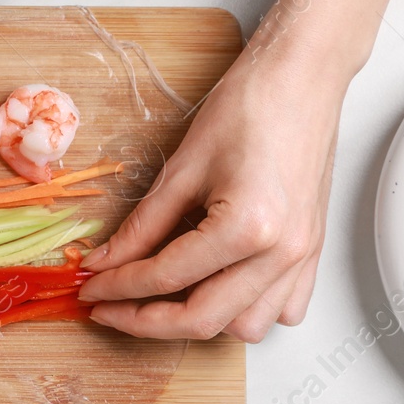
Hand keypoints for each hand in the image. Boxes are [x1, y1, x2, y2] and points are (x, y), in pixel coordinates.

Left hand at [76, 56, 341, 341]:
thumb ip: (142, 225)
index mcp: (250, 227)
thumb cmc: (252, 105)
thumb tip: (106, 261)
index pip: (167, 277)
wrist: (302, 77)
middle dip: (146, 321)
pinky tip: (218, 288)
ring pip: (245, 327)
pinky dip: (245, 310)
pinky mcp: (312, 252)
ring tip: (164, 296)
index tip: (91, 289)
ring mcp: (302, 256)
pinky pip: (281, 311)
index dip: (119, 287)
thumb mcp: (182, 167)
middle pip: (203, 319)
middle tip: (110, 308)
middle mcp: (282, 252)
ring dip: (200, 320)